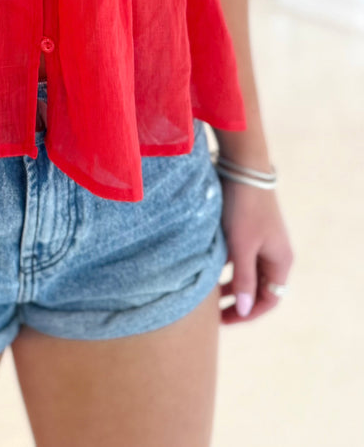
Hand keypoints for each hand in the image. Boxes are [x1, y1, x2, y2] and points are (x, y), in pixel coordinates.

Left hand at [218, 176, 294, 324]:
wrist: (242, 168)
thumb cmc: (244, 208)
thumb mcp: (242, 246)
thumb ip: (243, 278)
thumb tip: (245, 310)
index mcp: (280, 261)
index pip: (270, 299)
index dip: (249, 313)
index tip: (224, 320)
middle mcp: (274, 253)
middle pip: (259, 288)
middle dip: (238, 301)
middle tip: (213, 313)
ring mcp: (262, 240)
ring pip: (246, 272)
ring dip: (230, 284)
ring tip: (207, 294)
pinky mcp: (248, 228)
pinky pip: (239, 256)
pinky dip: (225, 266)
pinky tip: (206, 268)